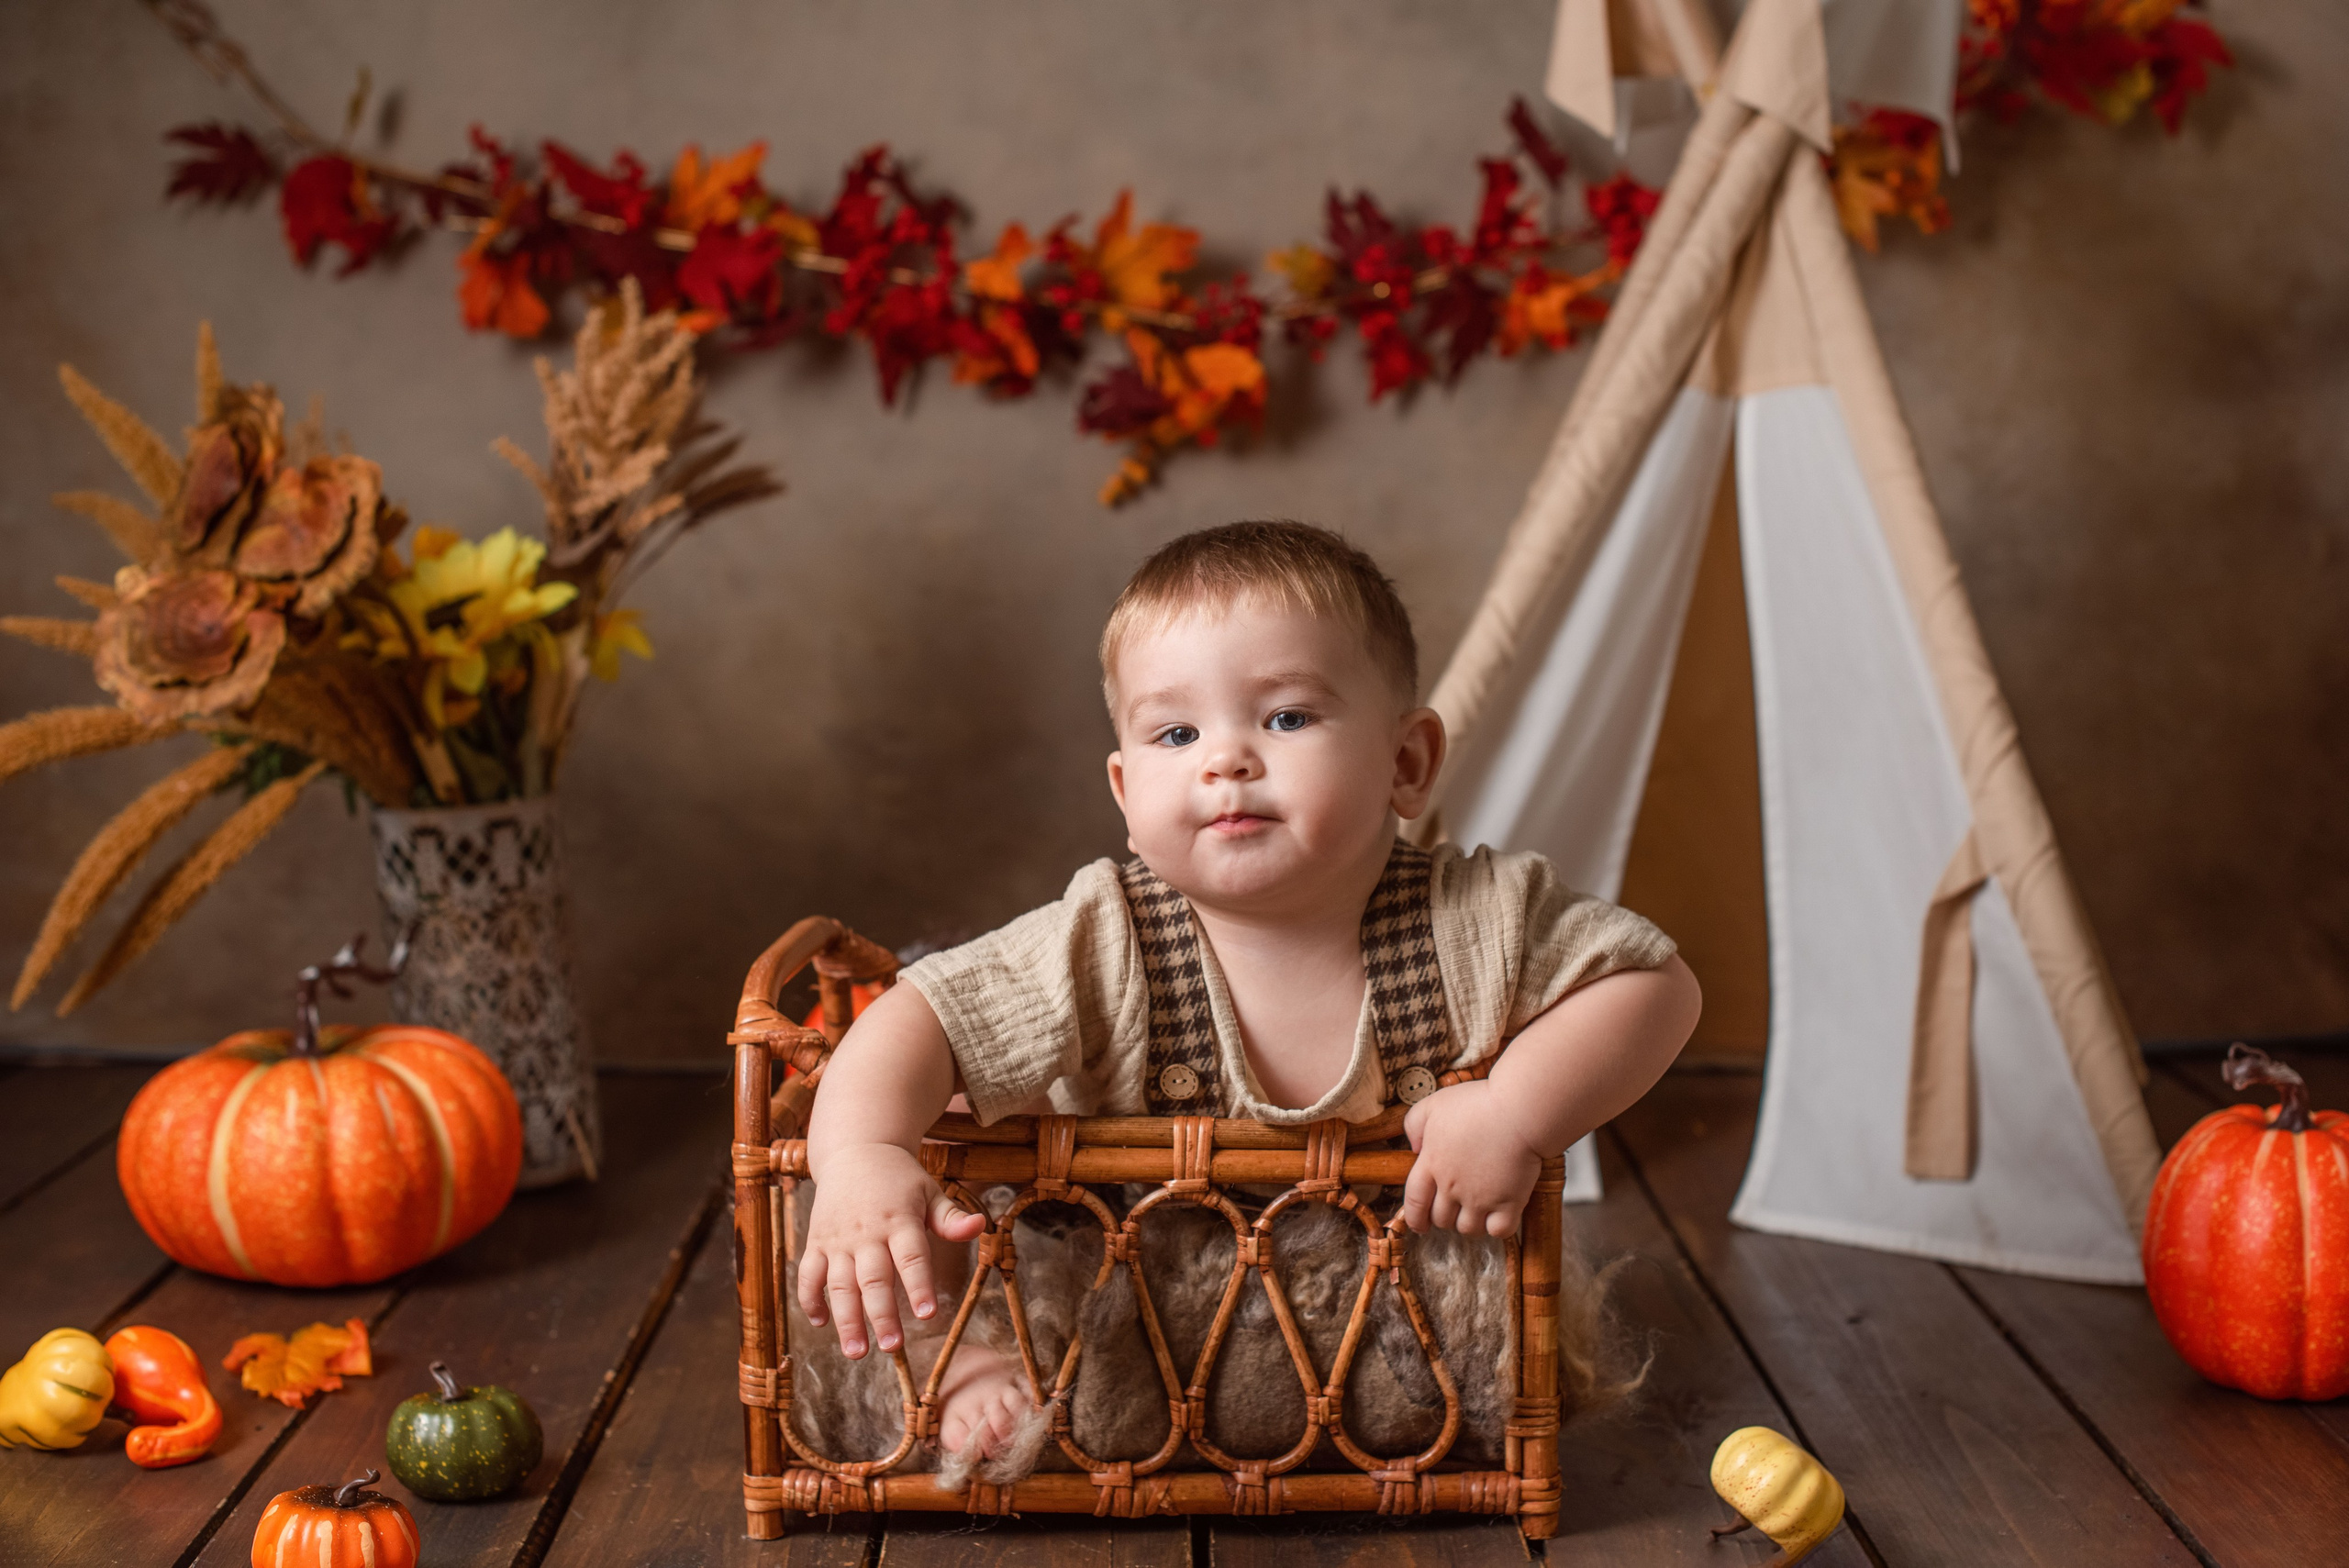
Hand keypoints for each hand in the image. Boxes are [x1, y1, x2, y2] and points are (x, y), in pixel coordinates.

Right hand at [798, 1142, 984, 1357]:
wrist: (855, 1151)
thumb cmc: (900, 1179)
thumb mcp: (929, 1191)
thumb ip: (952, 1216)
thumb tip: (980, 1227)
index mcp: (900, 1219)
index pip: (911, 1257)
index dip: (919, 1286)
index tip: (928, 1315)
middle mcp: (867, 1232)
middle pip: (874, 1278)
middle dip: (882, 1315)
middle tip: (893, 1347)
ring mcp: (837, 1239)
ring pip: (839, 1284)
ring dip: (846, 1319)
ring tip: (857, 1352)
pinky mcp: (816, 1242)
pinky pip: (808, 1274)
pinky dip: (810, 1299)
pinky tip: (821, 1323)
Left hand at [1399, 1079, 1541, 1237]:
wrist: (1519, 1110)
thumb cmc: (1479, 1103)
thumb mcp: (1434, 1104)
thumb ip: (1414, 1125)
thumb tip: (1414, 1148)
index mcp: (1431, 1164)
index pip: (1414, 1202)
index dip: (1415, 1218)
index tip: (1420, 1225)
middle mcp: (1452, 1187)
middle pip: (1441, 1219)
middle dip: (1444, 1217)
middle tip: (1454, 1208)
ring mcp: (1480, 1198)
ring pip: (1467, 1229)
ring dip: (1469, 1223)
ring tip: (1477, 1210)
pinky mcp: (1509, 1203)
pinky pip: (1498, 1231)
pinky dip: (1497, 1228)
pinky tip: (1499, 1215)